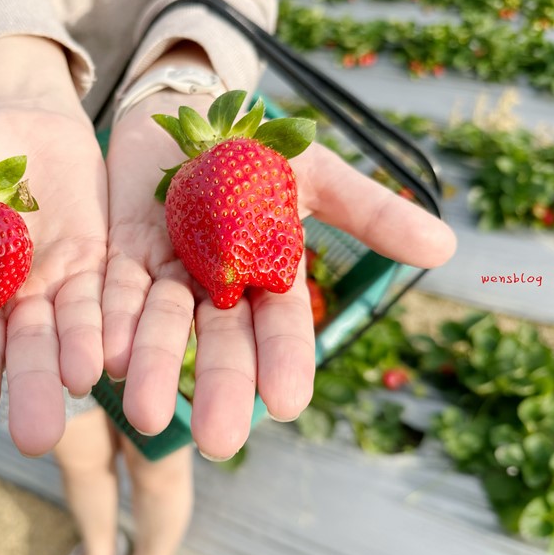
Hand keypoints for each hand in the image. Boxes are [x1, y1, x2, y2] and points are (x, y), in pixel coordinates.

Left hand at [103, 92, 455, 459]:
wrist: (189, 112)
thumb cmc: (260, 147)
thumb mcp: (317, 173)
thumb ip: (369, 211)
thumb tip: (445, 247)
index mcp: (271, 276)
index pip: (282, 329)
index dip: (285, 363)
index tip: (287, 404)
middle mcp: (220, 289)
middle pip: (221, 343)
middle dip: (219, 387)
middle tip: (216, 442)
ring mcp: (170, 275)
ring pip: (163, 328)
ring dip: (157, 368)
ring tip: (145, 416)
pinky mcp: (125, 256)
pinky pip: (117, 294)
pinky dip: (113, 324)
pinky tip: (108, 357)